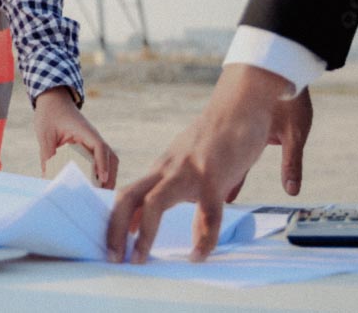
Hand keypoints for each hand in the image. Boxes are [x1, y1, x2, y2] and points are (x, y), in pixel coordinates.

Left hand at [33, 86, 117, 187]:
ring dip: (108, 175)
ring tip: (100, 193)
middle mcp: (93, 136)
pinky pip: (99, 160)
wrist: (53, 100)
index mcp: (85, 130)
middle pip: (110, 156)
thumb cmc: (49, 114)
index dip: (102, 163)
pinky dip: (100, 172)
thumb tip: (48, 177)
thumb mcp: (45, 134)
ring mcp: (92, 141)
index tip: (101, 179)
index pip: (100, 146)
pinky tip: (94, 185)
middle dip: (110, 175)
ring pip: (109, 159)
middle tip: (102, 194)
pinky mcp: (89, 146)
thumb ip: (47, 154)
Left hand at [106, 64, 311, 263]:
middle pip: (128, 196)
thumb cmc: (228, 130)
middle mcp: (169, 167)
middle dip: (114, 228)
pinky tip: (198, 255)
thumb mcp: (208, 159)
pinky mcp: (213, 175)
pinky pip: (206, 214)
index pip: (131, 192)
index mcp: (165, 165)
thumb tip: (222, 200)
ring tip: (138, 259)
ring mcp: (188, 170)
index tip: (115, 241)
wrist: (245, 99)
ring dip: (142, 235)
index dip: (118, 217)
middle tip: (112, 256)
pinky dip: (201, 239)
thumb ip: (209, 182)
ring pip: (152, 204)